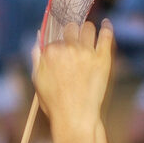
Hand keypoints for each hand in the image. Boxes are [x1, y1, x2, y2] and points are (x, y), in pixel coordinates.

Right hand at [33, 19, 113, 133]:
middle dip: (73, 31)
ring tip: (89, 35)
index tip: (65, 41)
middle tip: (76, 37)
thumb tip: (39, 37)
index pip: (56, 35)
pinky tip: (106, 25)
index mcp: (50, 52)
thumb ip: (37, 57)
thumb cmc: (56, 103)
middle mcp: (67, 48)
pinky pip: (106, 36)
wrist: (76, 117)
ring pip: (88, 28)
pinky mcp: (102, 59)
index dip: (61, 39)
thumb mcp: (38, 79)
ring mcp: (86, 53)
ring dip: (88, 29)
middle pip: (71, 27)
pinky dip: (106, 28)